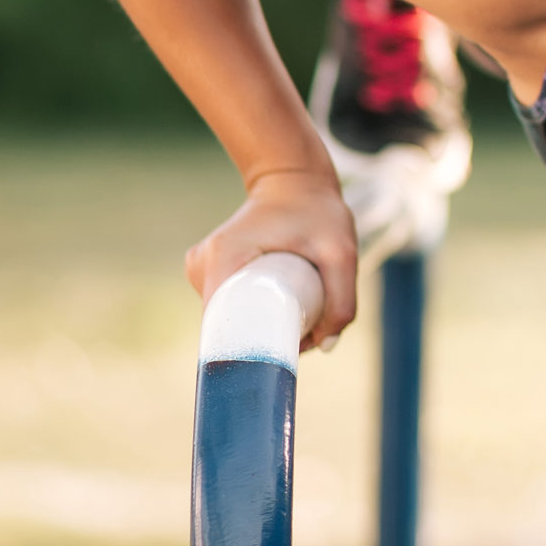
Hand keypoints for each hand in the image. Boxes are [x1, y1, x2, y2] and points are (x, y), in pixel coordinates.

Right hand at [184, 166, 359, 351]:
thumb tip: (324, 346)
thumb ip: (342, 299)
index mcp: (223, 258)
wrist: (294, 180)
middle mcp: (202, 266)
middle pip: (226, 326)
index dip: (245, 352)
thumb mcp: (341, 250)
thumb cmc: (317, 211)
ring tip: (297, 322)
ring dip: (258, 329)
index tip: (276, 364)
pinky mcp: (209, 272)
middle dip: (261, 343)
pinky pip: (227, 306)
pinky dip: (251, 316)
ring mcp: (202, 269)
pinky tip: (278, 317)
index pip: (221, 324)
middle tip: (302, 339)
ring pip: (228, 318)